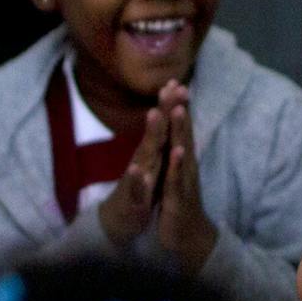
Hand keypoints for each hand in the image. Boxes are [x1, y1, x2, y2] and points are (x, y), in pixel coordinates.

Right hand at [97, 90, 172, 247]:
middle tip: (168, 87)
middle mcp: (144, 159)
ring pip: (144, 154)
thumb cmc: (141, 187)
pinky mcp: (133, 197)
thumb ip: (160, 142)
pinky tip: (137, 170)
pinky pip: (135, 187)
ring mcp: (137, 177)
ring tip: (153, 114)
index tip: (179, 82)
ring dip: (149, 135)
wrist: (121, 219)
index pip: (165, 126)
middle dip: (162, 110)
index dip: (172, 105)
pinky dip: (136, 179)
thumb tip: (167, 120)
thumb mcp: (154, 163)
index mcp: (154, 152)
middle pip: (155, 131)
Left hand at [156, 96, 219, 274]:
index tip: (173, 81)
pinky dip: (177, 165)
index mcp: (180, 159)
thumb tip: (176, 133)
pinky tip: (176, 152)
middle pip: (182, 132)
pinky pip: (177, 179)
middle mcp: (186, 165)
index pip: (179, 128)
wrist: (188, 237)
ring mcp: (184, 180)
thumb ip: (176, 152)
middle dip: (180, 109)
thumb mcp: (175, 175)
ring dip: (180, 131)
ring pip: (182, 151)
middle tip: (179, 84)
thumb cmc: (179, 203)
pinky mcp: (179, 197)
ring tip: (177, 110)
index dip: (176, 105)